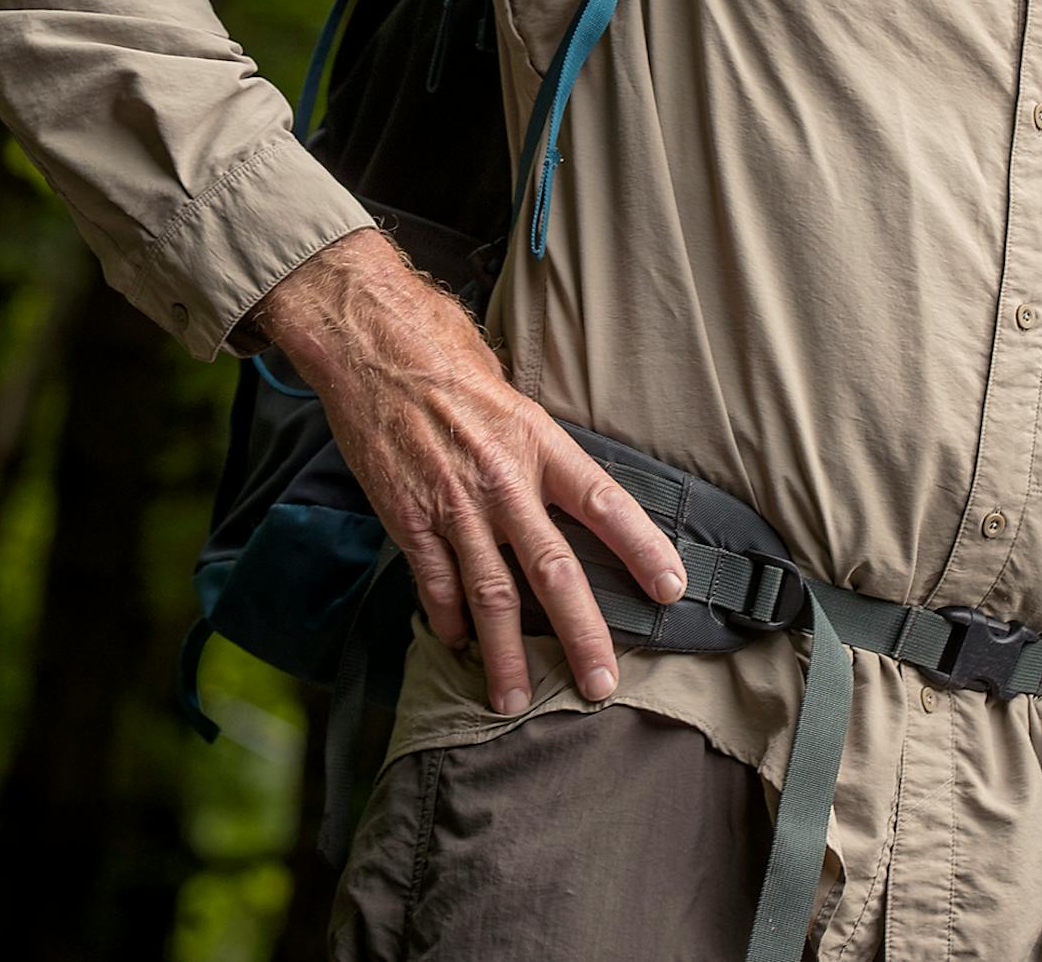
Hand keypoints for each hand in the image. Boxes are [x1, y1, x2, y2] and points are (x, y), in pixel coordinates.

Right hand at [250, 225, 686, 714]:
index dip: (641, 548)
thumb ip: (535, 441)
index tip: (671, 588)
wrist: (371, 343)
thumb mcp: (508, 386)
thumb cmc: (443, 353)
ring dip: (506, 654)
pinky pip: (434, 583)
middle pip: (552, 569)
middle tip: (602, 683)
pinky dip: (448, 619)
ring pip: (490, 595)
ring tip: (517, 698)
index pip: (604, 502)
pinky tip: (460, 644)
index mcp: (538, 441)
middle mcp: (502, 480)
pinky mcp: (408, 518)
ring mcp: (453, 505)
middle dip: (581, 632)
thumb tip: (560, 479)